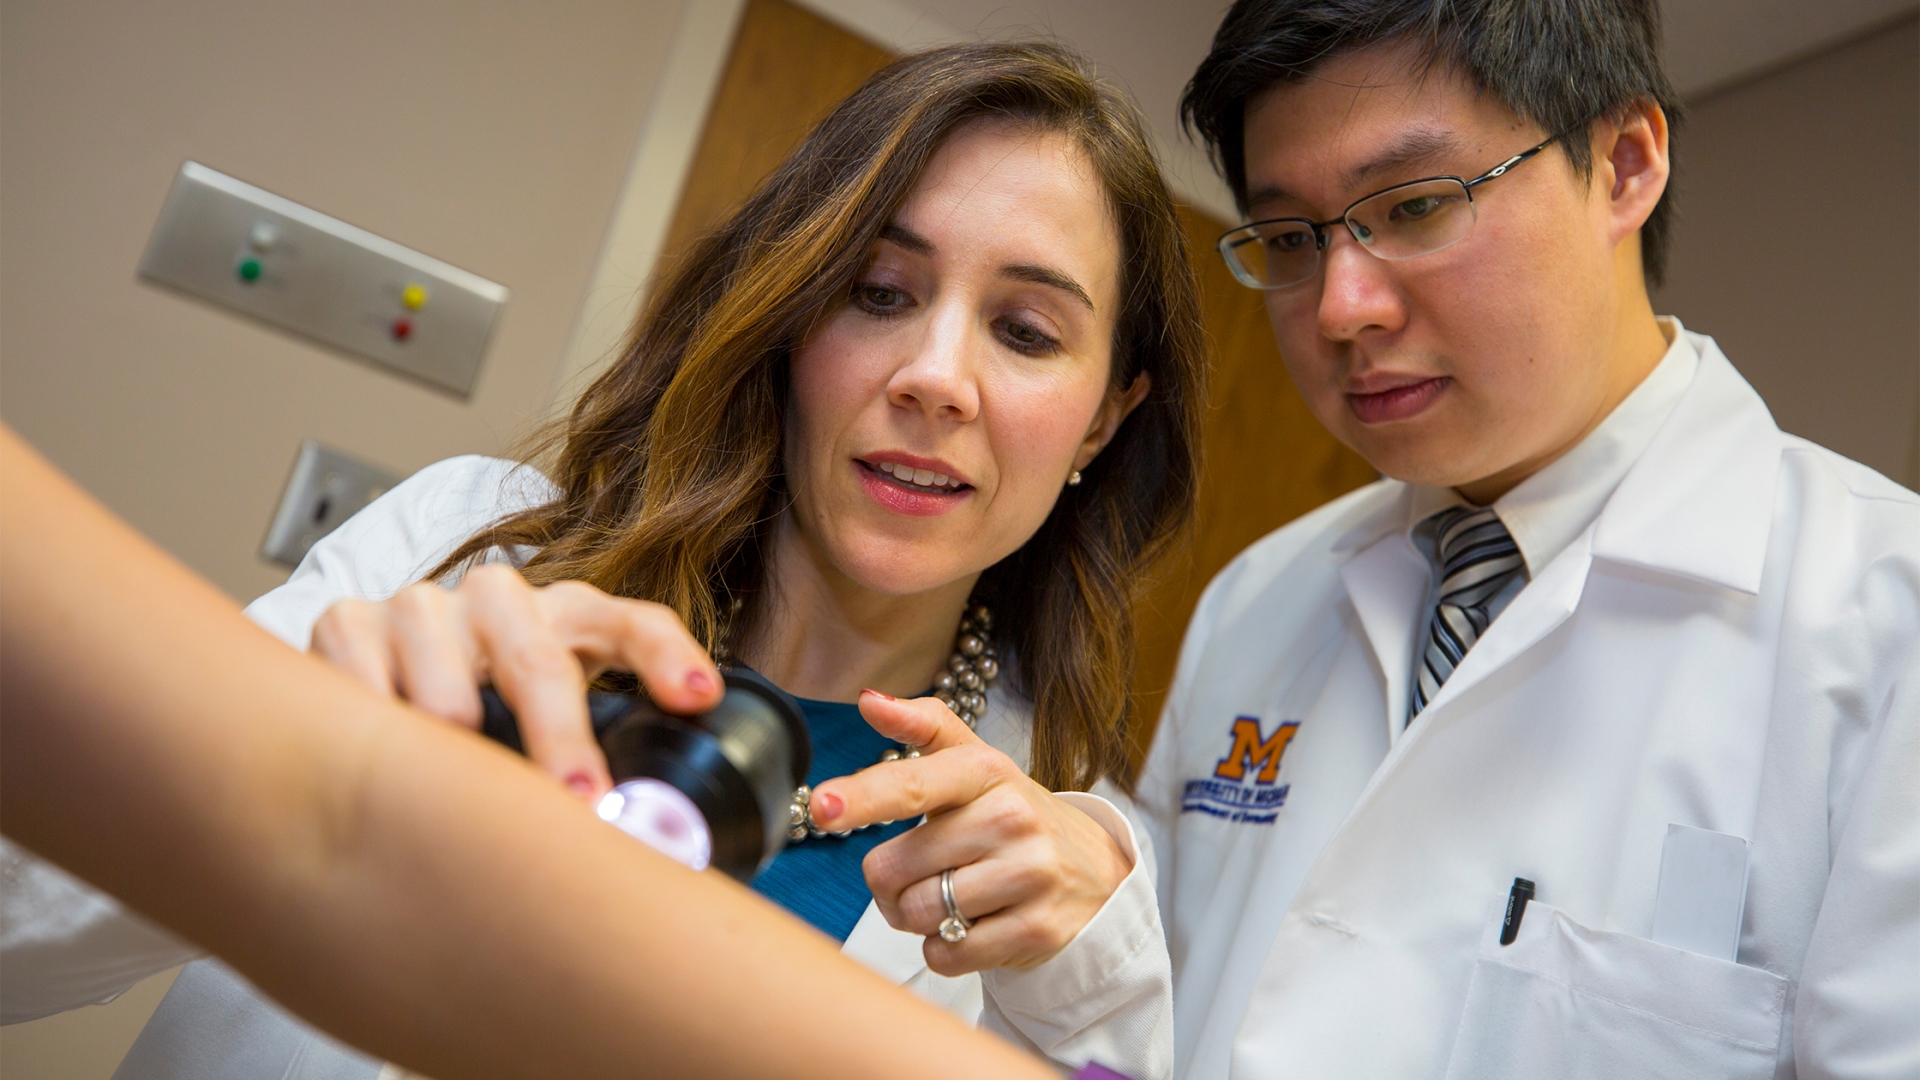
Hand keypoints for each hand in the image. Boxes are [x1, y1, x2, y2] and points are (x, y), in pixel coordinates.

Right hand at [309, 563, 721, 797]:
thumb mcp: (558, 714)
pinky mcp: (347, 625)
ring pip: (449, 699)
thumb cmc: (494, 704)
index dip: (668, 657)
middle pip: (540, 664)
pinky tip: (383, 784)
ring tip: (462, 812)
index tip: (697, 699)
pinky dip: (378, 751)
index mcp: (570, 613)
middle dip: (562, 738)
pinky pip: (365, 700)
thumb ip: (607, 753)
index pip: (634, 623)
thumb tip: (664, 845)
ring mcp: (421, 607)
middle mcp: (499, 598)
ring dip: (460, 761)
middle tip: (582, 799)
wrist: (379, 664)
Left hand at [809, 691, 1130, 974]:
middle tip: (924, 873)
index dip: (865, 795)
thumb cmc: (1013, 817)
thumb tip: (870, 700)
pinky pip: (947, 954)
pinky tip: (975, 925)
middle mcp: (1011, 817)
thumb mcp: (977, 767)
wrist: (1095, 873)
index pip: (914, 782)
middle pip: (893, 867)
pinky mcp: (1037, 928)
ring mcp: (1029, 873)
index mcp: (986, 771)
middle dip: (892, 882)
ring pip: (917, 914)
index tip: (823, 807)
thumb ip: (924, 729)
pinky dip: (946, 948)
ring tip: (953, 899)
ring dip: (917, 918)